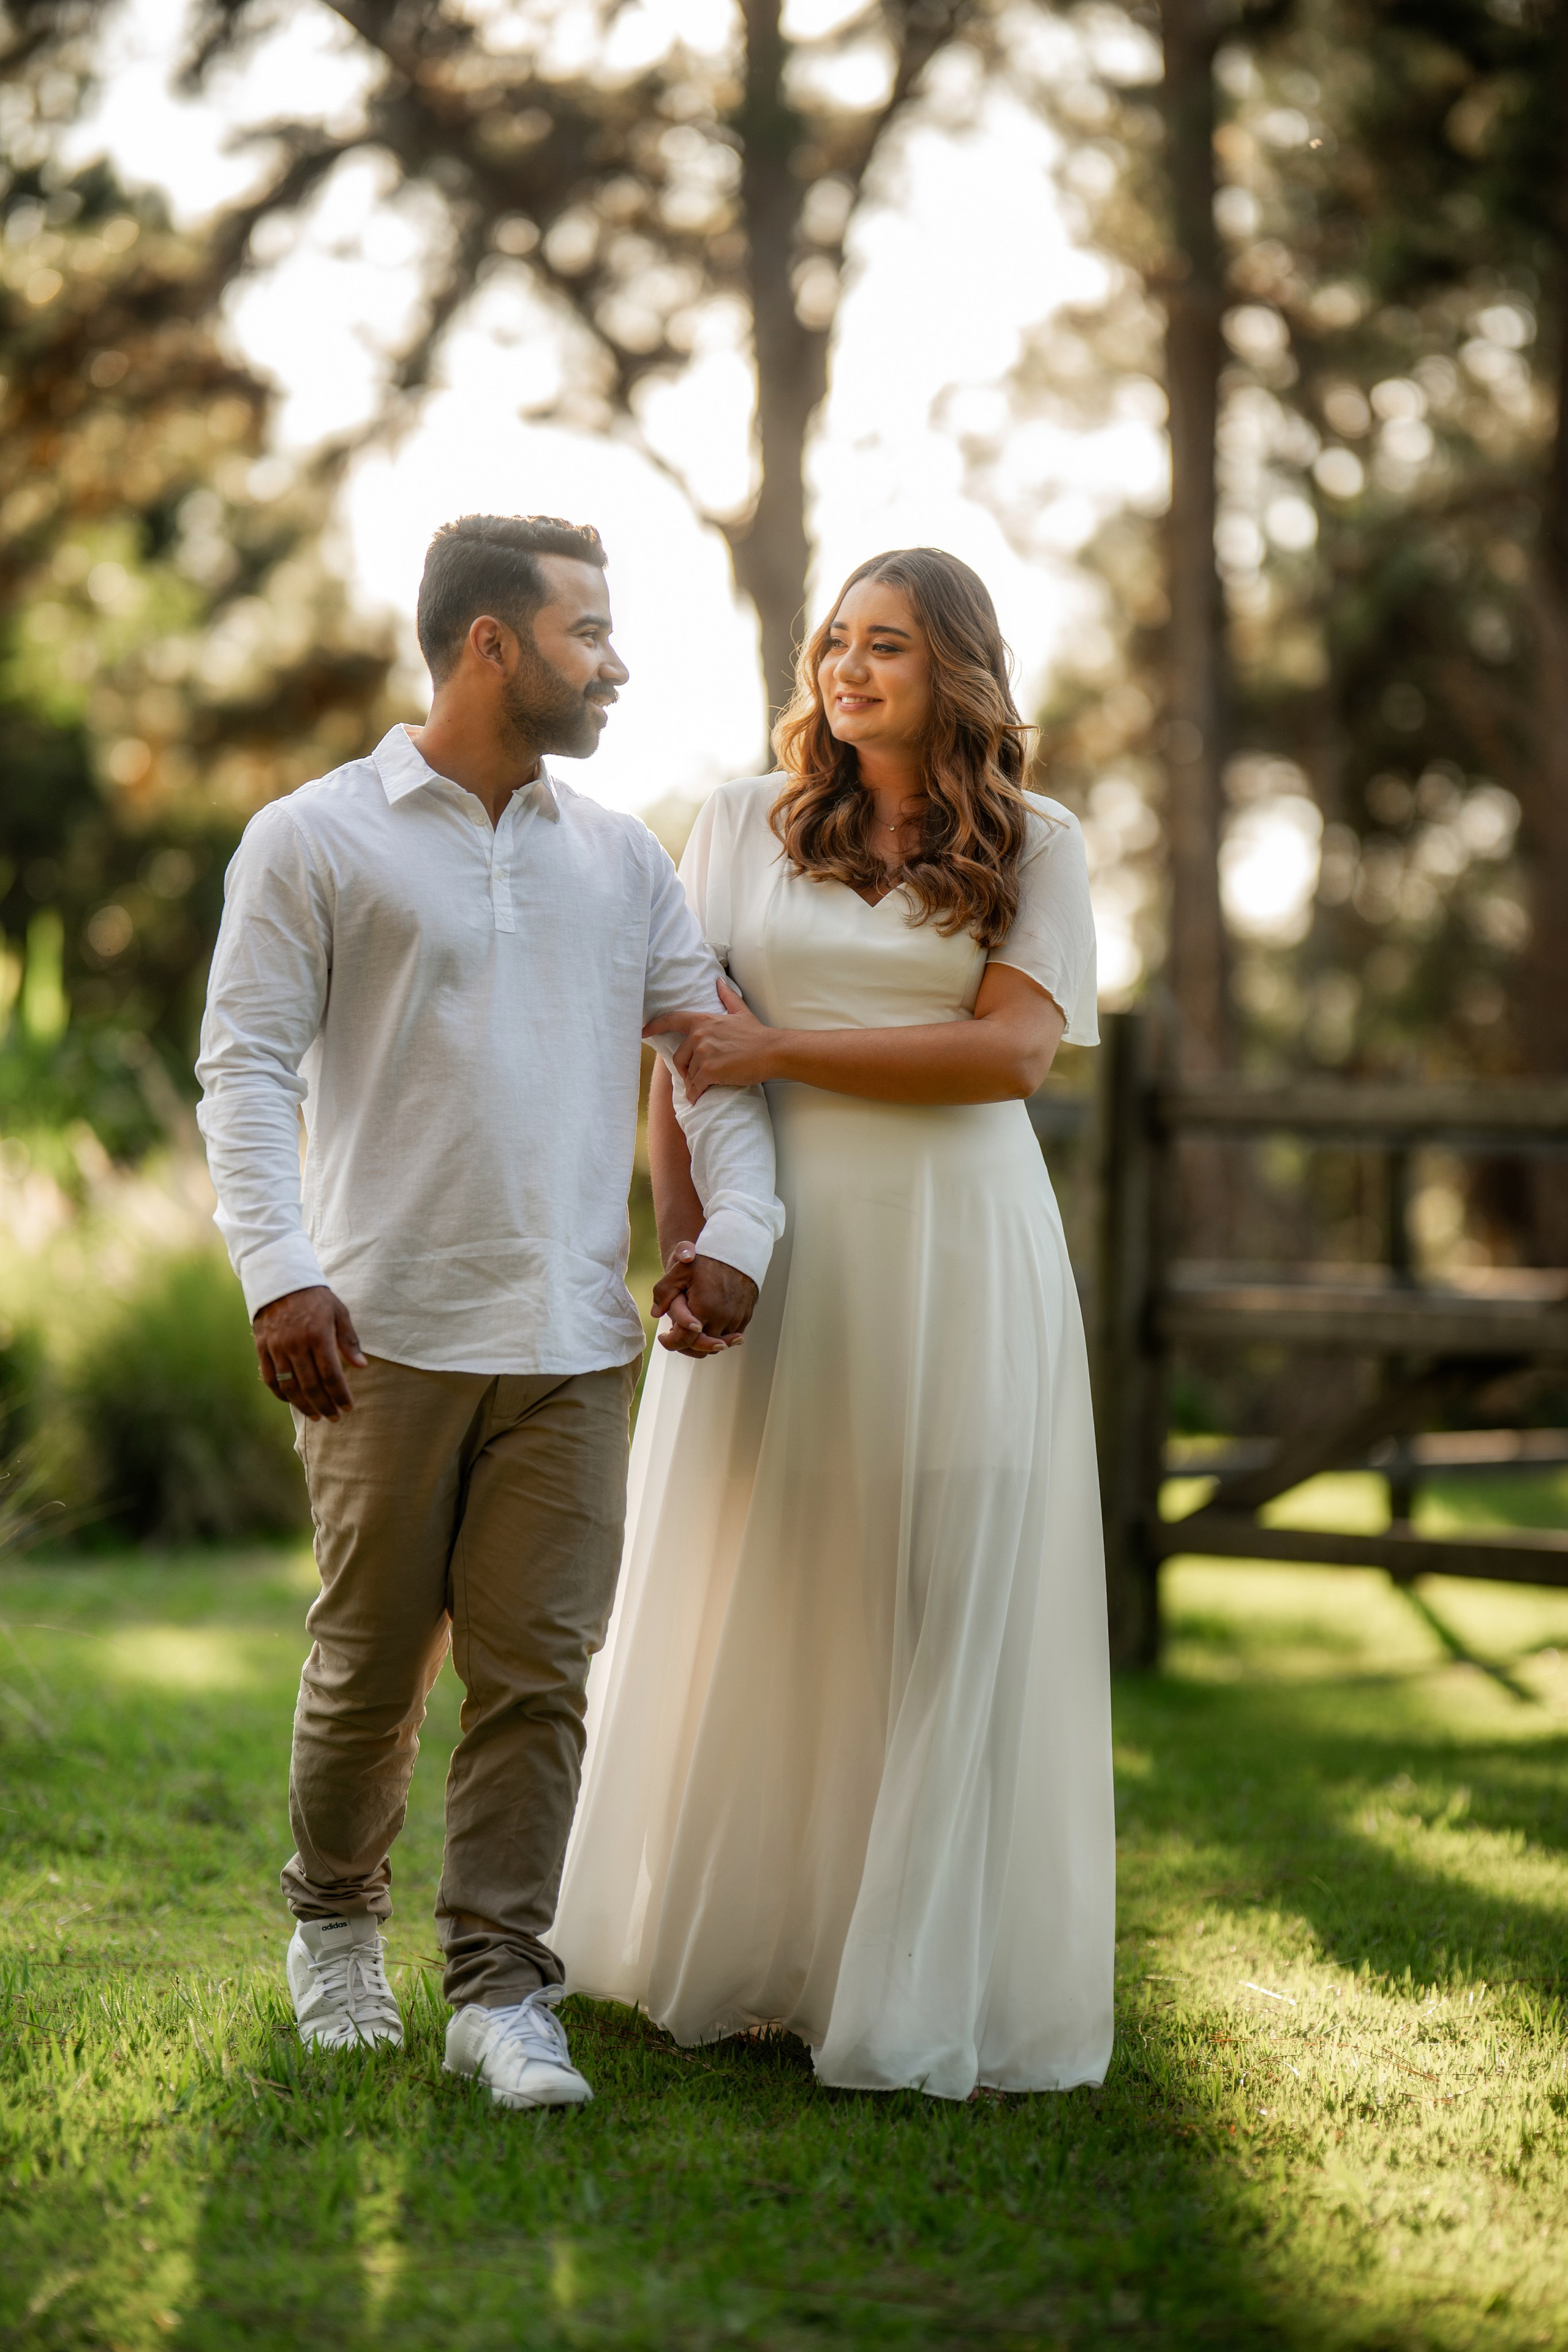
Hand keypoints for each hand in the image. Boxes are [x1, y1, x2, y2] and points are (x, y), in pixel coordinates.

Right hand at [253, 1285, 366, 1419]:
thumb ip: (349, 1341)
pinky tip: (292, 1401)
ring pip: (289, 1386)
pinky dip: (281, 1394)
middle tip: (334, 1418)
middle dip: (324, 1405)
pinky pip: (270, 1378)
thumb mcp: (339, 1312)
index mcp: (318, 1335)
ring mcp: (276, 1347)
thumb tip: (362, 1366)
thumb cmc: (316, 1298)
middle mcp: (295, 1344)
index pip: (331, 1374)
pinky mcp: (262, 1348)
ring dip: (303, 1405)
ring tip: (316, 1415)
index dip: (340, 1395)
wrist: (280, 1280)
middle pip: (310, 1385)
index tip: (348, 1407)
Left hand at [643, 977, 778, 1103]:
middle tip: (694, 1076)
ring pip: (688, 1074)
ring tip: (703, 1087)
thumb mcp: (740, 1012)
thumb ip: (727, 997)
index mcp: (703, 1021)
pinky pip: (694, 1086)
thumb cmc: (757, 1034)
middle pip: (679, 1058)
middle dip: (684, 1069)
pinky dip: (695, 1094)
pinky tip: (697, 1098)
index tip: (641, 1032)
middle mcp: (699, 1036)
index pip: (672, 1020)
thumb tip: (719, 981)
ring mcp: (703, 1054)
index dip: (653, 1026)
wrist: (771, 1052)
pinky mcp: (709, 1072)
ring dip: (693, 1082)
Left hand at [652, 1243, 757, 1356]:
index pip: (685, 1339)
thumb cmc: (708, 1260)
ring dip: (703, 1343)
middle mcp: (722, 1318)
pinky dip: (718, 1336)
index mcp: (705, 1308)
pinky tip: (708, 1326)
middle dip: (686, 1346)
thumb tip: (655, 1313)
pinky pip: (731, 1336)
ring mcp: (736, 1319)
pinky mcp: (745, 1317)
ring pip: (717, 1346)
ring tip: (691, 1333)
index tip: (663, 1337)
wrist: (738, 1252)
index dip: (671, 1342)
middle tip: (675, 1336)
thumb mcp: (680, 1271)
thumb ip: (664, 1292)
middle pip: (702, 1347)